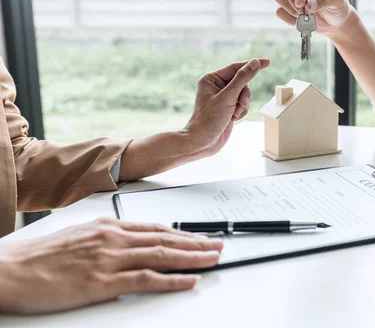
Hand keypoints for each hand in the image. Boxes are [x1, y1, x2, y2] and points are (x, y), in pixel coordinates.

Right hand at [0, 218, 222, 313]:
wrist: (9, 271)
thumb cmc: (39, 257)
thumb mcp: (79, 238)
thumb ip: (106, 239)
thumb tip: (128, 245)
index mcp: (107, 227)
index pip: (155, 229)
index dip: (181, 234)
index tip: (199, 237)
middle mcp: (113, 239)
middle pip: (165, 239)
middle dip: (195, 243)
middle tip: (217, 246)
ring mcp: (109, 260)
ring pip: (161, 255)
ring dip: (192, 258)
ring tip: (212, 259)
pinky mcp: (101, 283)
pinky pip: (144, 279)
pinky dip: (170, 279)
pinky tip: (188, 280)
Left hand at [183, 58, 269, 156]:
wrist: (203, 142)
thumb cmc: (209, 120)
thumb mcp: (228, 97)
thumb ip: (242, 79)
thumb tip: (255, 63)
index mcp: (211, 79)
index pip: (235, 67)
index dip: (251, 65)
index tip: (267, 62)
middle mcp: (217, 86)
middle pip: (242, 81)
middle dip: (244, 94)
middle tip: (241, 104)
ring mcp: (223, 98)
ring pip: (244, 94)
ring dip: (243, 104)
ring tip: (235, 114)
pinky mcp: (228, 108)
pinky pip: (243, 104)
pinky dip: (242, 111)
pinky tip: (234, 118)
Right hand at [273, 0, 351, 35]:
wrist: (334, 21)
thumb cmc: (337, 5)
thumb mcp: (337, 0)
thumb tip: (308, 4)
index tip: (302, 4)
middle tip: (303, 12)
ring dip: (291, 10)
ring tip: (307, 16)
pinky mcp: (285, 3)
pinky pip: (279, 11)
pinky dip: (290, 19)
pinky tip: (302, 21)